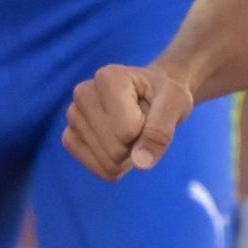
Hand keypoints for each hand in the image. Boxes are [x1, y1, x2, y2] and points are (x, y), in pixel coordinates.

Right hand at [62, 59, 189, 181]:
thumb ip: (161, 131)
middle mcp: (84, 93)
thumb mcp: (177, 103)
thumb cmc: (164, 95)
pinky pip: (97, 169)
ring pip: (107, 162)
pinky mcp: (70, 137)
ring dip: (128, 157)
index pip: (127, 130)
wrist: (150, 95)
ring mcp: (73, 116)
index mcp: (108, 77)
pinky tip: (121, 148)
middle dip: (137, 145)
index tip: (151, 111)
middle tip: (143, 124)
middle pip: (116, 148)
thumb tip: (141, 165)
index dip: (147, 130)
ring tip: (131, 133)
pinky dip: (115, 167)